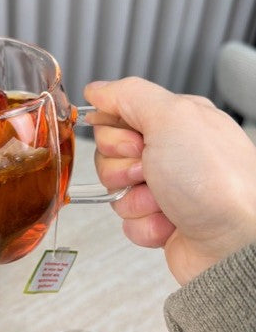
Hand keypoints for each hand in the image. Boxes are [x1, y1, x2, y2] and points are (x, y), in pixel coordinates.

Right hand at [84, 77, 255, 284]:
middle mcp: (170, 151)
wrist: (234, 241)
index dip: (115, 132)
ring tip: (165, 202)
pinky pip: (128, 220)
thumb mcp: (171, 118)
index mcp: (174, 120)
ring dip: (135, 199)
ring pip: (115, 189)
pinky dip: (145, 224)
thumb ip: (129, 95)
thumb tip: (98, 89)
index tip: (135, 141)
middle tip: (150, 172)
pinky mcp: (160, 219)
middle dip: (122, 168)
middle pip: (109, 154)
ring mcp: (165, 187)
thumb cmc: (214, 181)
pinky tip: (169, 224)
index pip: (117, 116)